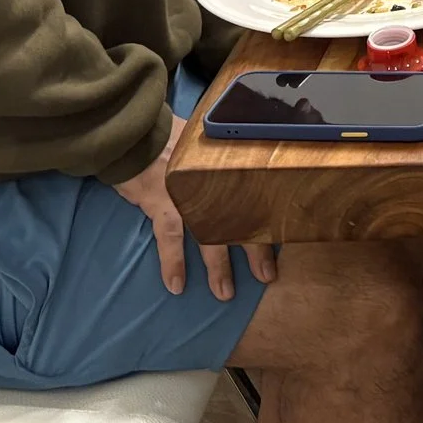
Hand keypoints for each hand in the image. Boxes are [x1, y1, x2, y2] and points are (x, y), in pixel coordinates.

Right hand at [114, 114, 275, 300]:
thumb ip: (224, 155)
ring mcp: (187, 194)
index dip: (271, 217)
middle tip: (267, 276)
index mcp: (227, 165)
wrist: (136, 129)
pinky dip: (173, 261)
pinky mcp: (161, 202)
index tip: (285, 235)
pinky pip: (169, 238)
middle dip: (255, 249)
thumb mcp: (205, 139)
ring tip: (225, 293)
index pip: (257, 193)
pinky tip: (176, 285)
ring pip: (209, 235)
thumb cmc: (170, 133)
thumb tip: (246, 164)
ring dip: (218, 265)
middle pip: (240, 218)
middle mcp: (212, 181)